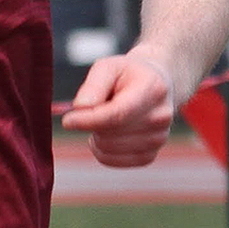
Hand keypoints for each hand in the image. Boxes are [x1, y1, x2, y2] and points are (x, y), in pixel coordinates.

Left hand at [60, 52, 174, 167]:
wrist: (155, 84)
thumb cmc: (126, 74)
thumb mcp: (108, 67)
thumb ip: (93, 85)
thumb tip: (80, 108)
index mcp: (152, 89)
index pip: (118, 114)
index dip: (89, 120)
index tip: (68, 120)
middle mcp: (160, 117)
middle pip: (111, 134)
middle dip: (92, 123)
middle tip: (94, 108)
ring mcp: (158, 139)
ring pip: (109, 149)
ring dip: (96, 136)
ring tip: (104, 118)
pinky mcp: (150, 155)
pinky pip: (112, 160)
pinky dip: (101, 150)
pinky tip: (106, 133)